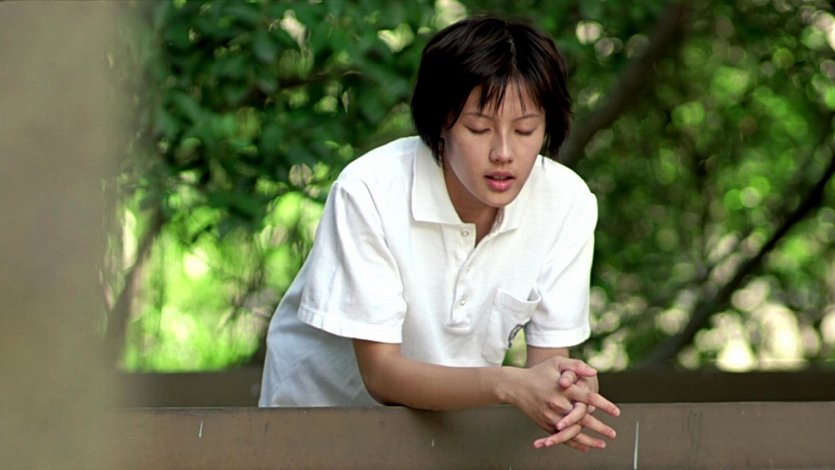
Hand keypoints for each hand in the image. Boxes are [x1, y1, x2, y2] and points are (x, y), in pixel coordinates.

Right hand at [504, 356, 618, 447]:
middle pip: (583, 419)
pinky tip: (585, 447)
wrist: (515, 386)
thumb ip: (576, 366)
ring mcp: (550, 416)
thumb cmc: (539, 372)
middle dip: (600, 428)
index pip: (588, 397)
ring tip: (602, 444)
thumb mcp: (556, 362)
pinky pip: (562, 437)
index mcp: (563, 388)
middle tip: (613, 434)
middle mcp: (557, 403)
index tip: (616, 412)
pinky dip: (574, 444)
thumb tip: (593, 372)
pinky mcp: (545, 424)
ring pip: (573, 431)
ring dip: (589, 440)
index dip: (604, 405)